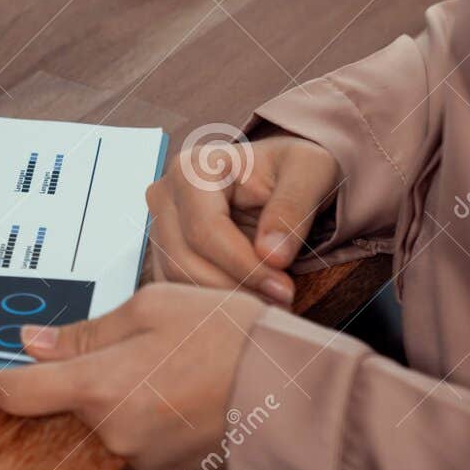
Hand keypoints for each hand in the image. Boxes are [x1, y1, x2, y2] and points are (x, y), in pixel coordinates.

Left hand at [0, 283, 265, 469]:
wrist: (301, 390)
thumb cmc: (231, 337)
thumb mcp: (152, 309)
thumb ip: (86, 333)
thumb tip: (32, 344)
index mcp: (98, 386)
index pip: (16, 392)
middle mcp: (113, 431)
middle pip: (71, 399)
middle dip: (85, 370)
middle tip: (132, 340)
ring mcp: (142, 455)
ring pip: (110, 415)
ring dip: (125, 388)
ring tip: (175, 357)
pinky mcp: (171, 468)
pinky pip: (143, 432)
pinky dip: (153, 408)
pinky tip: (188, 384)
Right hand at [147, 133, 341, 306]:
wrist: (279, 175)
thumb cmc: (292, 167)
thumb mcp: (309, 171)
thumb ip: (293, 207)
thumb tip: (271, 256)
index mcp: (193, 169)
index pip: (205, 230)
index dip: (244, 267)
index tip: (285, 289)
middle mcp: (165, 194)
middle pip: (184, 259)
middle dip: (235, 288)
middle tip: (282, 302)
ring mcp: (159, 223)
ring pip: (177, 278)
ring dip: (225, 300)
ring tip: (272, 302)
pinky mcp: (164, 249)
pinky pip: (179, 286)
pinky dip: (214, 301)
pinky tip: (252, 298)